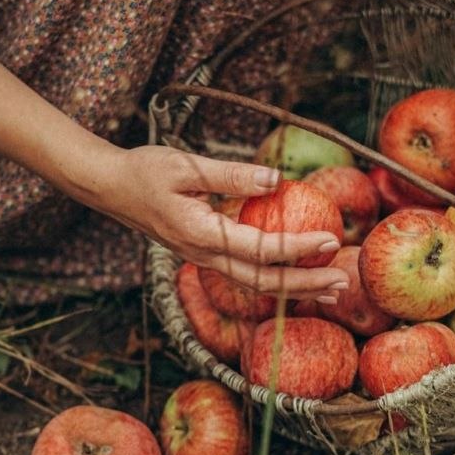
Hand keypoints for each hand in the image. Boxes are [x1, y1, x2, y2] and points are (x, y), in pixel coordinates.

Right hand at [98, 145, 349, 302]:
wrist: (110, 188)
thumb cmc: (145, 171)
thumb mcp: (186, 165)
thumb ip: (232, 175)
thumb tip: (276, 179)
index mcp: (201, 235)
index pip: (260, 249)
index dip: (298, 248)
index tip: (331, 240)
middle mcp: (203, 255)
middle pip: (262, 282)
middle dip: (306, 285)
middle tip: (344, 282)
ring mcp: (203, 259)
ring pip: (255, 284)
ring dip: (295, 289)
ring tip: (332, 288)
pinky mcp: (204, 254)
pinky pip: (245, 274)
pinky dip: (276, 279)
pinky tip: (297, 274)